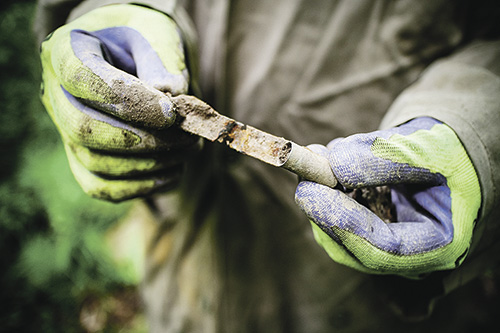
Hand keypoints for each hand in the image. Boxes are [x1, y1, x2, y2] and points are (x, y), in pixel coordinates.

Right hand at [40, 4, 200, 200]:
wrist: (128, 55)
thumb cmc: (141, 39)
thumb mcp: (154, 31)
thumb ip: (161, 58)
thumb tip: (170, 94)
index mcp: (65, 51)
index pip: (83, 78)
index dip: (127, 100)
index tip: (170, 112)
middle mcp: (55, 94)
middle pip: (85, 129)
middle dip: (142, 140)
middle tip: (186, 137)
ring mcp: (65, 130)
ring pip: (95, 163)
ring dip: (148, 164)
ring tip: (188, 150)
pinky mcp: (81, 158)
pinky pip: (100, 186)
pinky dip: (139, 186)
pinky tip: (173, 173)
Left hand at [295, 117, 480, 277]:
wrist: (449, 154)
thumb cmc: (449, 153)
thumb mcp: (430, 146)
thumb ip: (385, 157)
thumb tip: (333, 164)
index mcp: (439, 246)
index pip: (382, 250)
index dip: (342, 222)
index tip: (311, 190)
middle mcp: (408, 256)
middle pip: (351, 248)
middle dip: (323, 208)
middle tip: (306, 169)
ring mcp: (384, 246)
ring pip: (337, 234)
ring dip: (321, 196)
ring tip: (321, 156)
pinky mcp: (367, 231)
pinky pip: (336, 218)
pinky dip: (325, 190)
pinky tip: (328, 162)